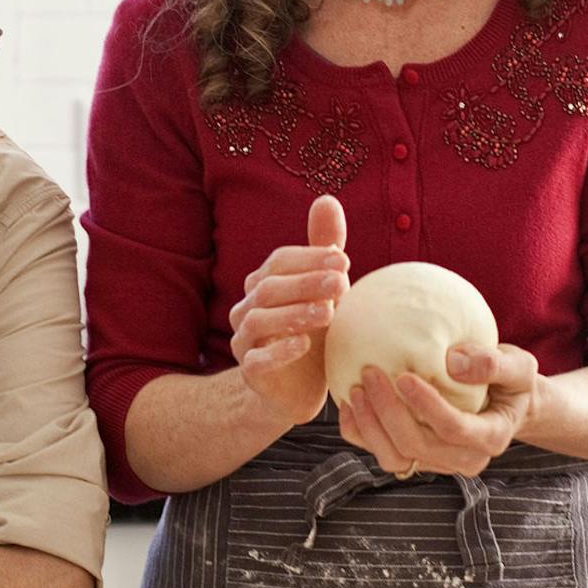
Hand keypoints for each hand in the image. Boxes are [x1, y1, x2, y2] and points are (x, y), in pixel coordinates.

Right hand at [229, 194, 348, 425]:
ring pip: (258, 321)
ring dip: (294, 314)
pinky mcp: (251, 374)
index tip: (343, 260)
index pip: (279, 262)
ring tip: (329, 312)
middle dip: (305, 283)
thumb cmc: (312, 330)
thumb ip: (324, 248)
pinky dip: (278, 352)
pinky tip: (304, 345)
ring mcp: (245, 342)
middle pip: (268, 288)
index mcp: (263, 283)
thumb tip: (326, 199)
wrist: (297, 388)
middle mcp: (247, 308)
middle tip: (341, 283)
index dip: (309, 258)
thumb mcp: (324, 289)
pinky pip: (255, 361)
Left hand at [338, 343, 543, 478]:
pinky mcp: (416, 458)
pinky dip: (360, 432)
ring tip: (355, 389)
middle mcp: (463, 459)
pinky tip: (349, 402)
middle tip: (369, 372)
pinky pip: (382, 452)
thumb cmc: (512, 380)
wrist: (504, 401)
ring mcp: (437, 463)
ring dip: (370, 426)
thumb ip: (493, 363)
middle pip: (417, 446)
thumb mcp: (519, 366)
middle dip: (389, 412)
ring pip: (394, 458)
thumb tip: (453, 362)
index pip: (454, 429)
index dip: (426, 406)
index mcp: (492, 437)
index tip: (403, 376)